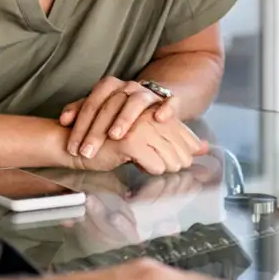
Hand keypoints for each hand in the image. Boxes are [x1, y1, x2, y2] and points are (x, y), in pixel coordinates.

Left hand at [61, 77, 177, 159]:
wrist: (152, 98)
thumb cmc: (120, 108)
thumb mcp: (99, 108)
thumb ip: (79, 111)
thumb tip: (63, 121)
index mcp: (109, 86)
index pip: (91, 104)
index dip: (80, 127)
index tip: (73, 148)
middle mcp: (128, 86)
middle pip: (110, 106)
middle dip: (96, 131)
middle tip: (87, 152)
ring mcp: (148, 93)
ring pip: (136, 102)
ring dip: (125, 118)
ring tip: (115, 136)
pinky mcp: (168, 101)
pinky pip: (170, 102)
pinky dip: (165, 109)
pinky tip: (159, 119)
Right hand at [70, 107, 206, 175]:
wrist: (72, 142)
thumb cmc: (107, 142)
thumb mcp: (146, 139)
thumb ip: (176, 141)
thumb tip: (206, 148)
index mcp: (152, 109)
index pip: (184, 134)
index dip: (183, 152)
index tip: (175, 161)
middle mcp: (148, 114)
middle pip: (182, 149)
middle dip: (174, 164)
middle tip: (156, 166)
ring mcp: (140, 126)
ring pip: (171, 159)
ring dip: (161, 168)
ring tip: (142, 164)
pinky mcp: (129, 140)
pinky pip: (155, 165)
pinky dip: (149, 170)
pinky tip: (134, 164)